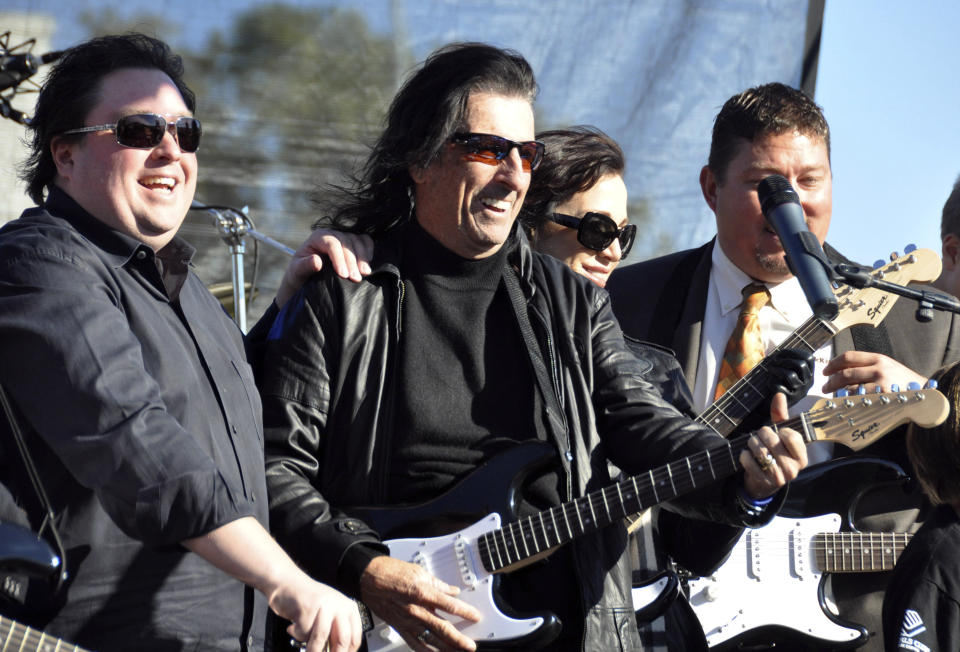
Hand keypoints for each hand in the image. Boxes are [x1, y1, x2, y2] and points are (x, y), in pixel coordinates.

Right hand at [269, 573, 362, 651]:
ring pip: (321, 638)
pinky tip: (294, 627)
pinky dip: (297, 635)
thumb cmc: (308, 602)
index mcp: (349, 608)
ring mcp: (324, 605)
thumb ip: (336, 632)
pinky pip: (304, 633)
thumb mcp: (329, 615)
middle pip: (342, 639)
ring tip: (306, 649)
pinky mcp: (307, 608)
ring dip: (313, 650)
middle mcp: (340, 605)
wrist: (288, 583)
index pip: (355, 638)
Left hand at [276, 229, 374, 306]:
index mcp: (318, 237)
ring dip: (363, 257)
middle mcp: (332, 234)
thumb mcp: (297, 272)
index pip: (332, 243)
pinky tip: (368, 264)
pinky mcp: (353, 243)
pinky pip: (365, 241)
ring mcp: (344, 237)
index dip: (339, 258)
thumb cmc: (300, 274)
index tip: (343, 275)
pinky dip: (369, 250)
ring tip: (364, 274)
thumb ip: (305, 266)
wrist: (306, 278)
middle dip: (352, 261)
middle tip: (355, 279)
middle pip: (346, 242)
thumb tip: (316, 261)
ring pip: (358, 240)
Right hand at [360, 556, 480, 650]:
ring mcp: (407, 621)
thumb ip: (438, 584)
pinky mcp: (400, 627)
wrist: (369, 578)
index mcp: (422, 592)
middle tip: (470, 646)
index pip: (450, 605)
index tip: (475, 616)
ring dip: (446, 648)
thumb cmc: (391, 572)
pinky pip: (415, 643)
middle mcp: (416, 609)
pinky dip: (426, 651)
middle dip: (459, 639)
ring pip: (430, 639)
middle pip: (442, 628)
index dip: (465, 612)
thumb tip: (452, 591)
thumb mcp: (419, 572)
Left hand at [739, 393, 807, 498]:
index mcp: (802, 457)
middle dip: (761, 434)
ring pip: (759, 451)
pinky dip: (744, 455)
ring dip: (752, 443)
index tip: (778, 432)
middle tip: (760, 435)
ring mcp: (778, 477)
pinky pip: (748, 461)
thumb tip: (779, 394)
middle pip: (772, 441)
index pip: (791, 436)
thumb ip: (781, 415)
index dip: (780, 430)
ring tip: (753, 443)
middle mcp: (793, 469)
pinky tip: (747, 454)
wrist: (765, 482)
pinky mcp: (762, 481)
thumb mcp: (781, 436)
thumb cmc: (775, 453)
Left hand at [764, 348, 813, 405]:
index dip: (794, 352)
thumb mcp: (788, 371)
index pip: (808, 358)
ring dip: (776, 369)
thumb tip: (779, 352)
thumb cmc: (780, 383)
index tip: (781, 352)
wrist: (775, 406)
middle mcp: (808, 382)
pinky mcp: (790, 400)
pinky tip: (769, 382)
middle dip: (784, 359)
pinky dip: (771, 382)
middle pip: (800, 364)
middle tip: (773, 361)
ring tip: (769, 369)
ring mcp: (800, 391)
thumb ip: (788, 361)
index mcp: (809, 373)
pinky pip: (779, 387)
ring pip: (790, 375)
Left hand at [820, 351, 926, 393]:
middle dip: (831, 381)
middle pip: (845, 372)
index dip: (833, 363)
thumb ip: (868, 366)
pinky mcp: (882, 395)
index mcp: (878, 358)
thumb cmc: (903, 382)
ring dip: (837, 392)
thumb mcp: (888, 367)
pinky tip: (844, 403)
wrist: (925, 392)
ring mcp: (880, 382)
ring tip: (832, 396)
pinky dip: (849, 400)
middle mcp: (878, 367)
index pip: (849, 357)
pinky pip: (859, 398)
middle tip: (824, 387)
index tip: (825, 371)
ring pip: (849, 386)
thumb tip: (842, 370)